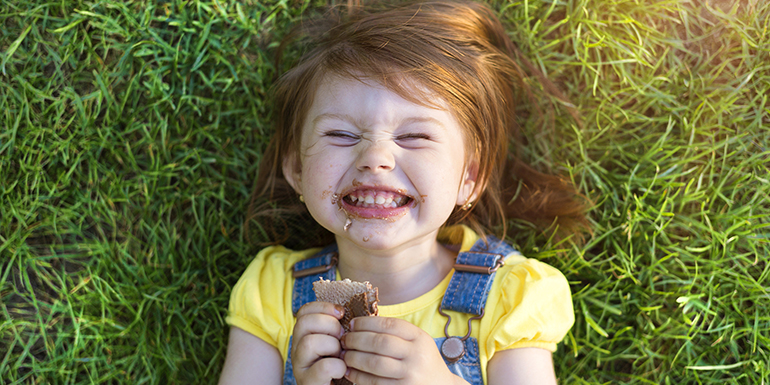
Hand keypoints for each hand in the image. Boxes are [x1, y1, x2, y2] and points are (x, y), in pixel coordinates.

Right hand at [291, 302, 346, 384]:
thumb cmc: (339, 365)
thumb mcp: (336, 342)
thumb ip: (336, 327)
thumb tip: (345, 310)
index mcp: (303, 336)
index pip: (304, 311)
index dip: (323, 307)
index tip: (341, 313)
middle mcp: (296, 349)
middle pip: (304, 323)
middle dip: (330, 325)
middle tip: (341, 338)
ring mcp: (300, 366)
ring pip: (309, 343)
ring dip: (332, 346)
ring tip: (340, 356)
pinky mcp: (308, 382)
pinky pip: (323, 367)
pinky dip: (338, 367)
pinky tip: (341, 371)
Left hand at [340, 317, 466, 384]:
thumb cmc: (423, 362)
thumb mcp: (417, 343)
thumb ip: (396, 333)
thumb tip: (360, 324)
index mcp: (420, 338)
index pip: (389, 324)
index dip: (366, 323)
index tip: (352, 324)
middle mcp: (417, 355)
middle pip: (380, 343)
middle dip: (356, 340)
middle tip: (343, 340)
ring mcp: (410, 375)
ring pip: (375, 363)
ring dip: (354, 358)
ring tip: (344, 355)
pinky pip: (375, 383)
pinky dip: (358, 376)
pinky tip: (349, 372)